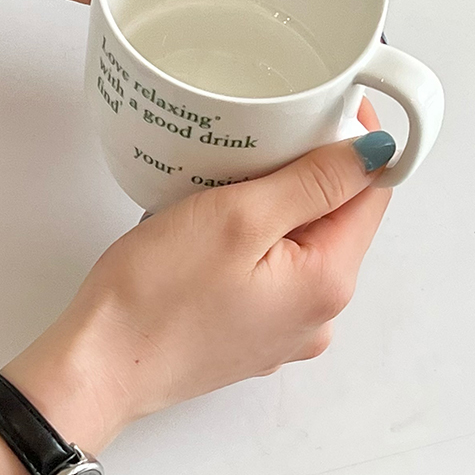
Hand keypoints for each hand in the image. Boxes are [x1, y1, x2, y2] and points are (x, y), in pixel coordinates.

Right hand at [6, 131, 393, 449]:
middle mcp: (318, 315)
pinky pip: (269, 275)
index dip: (356, 142)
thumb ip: (315, 182)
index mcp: (328, 282)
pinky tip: (209, 235)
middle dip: (308, 175)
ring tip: (223, 190)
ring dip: (274, 210)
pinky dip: (251, 245)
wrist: (99, 368)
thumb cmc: (156, 298)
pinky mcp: (249, 337)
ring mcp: (283, 332)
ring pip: (299, 246)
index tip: (323, 105)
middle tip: (257, 141)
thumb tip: (375, 154)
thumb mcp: (240, 217)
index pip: (373, 193)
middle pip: (336, 220)